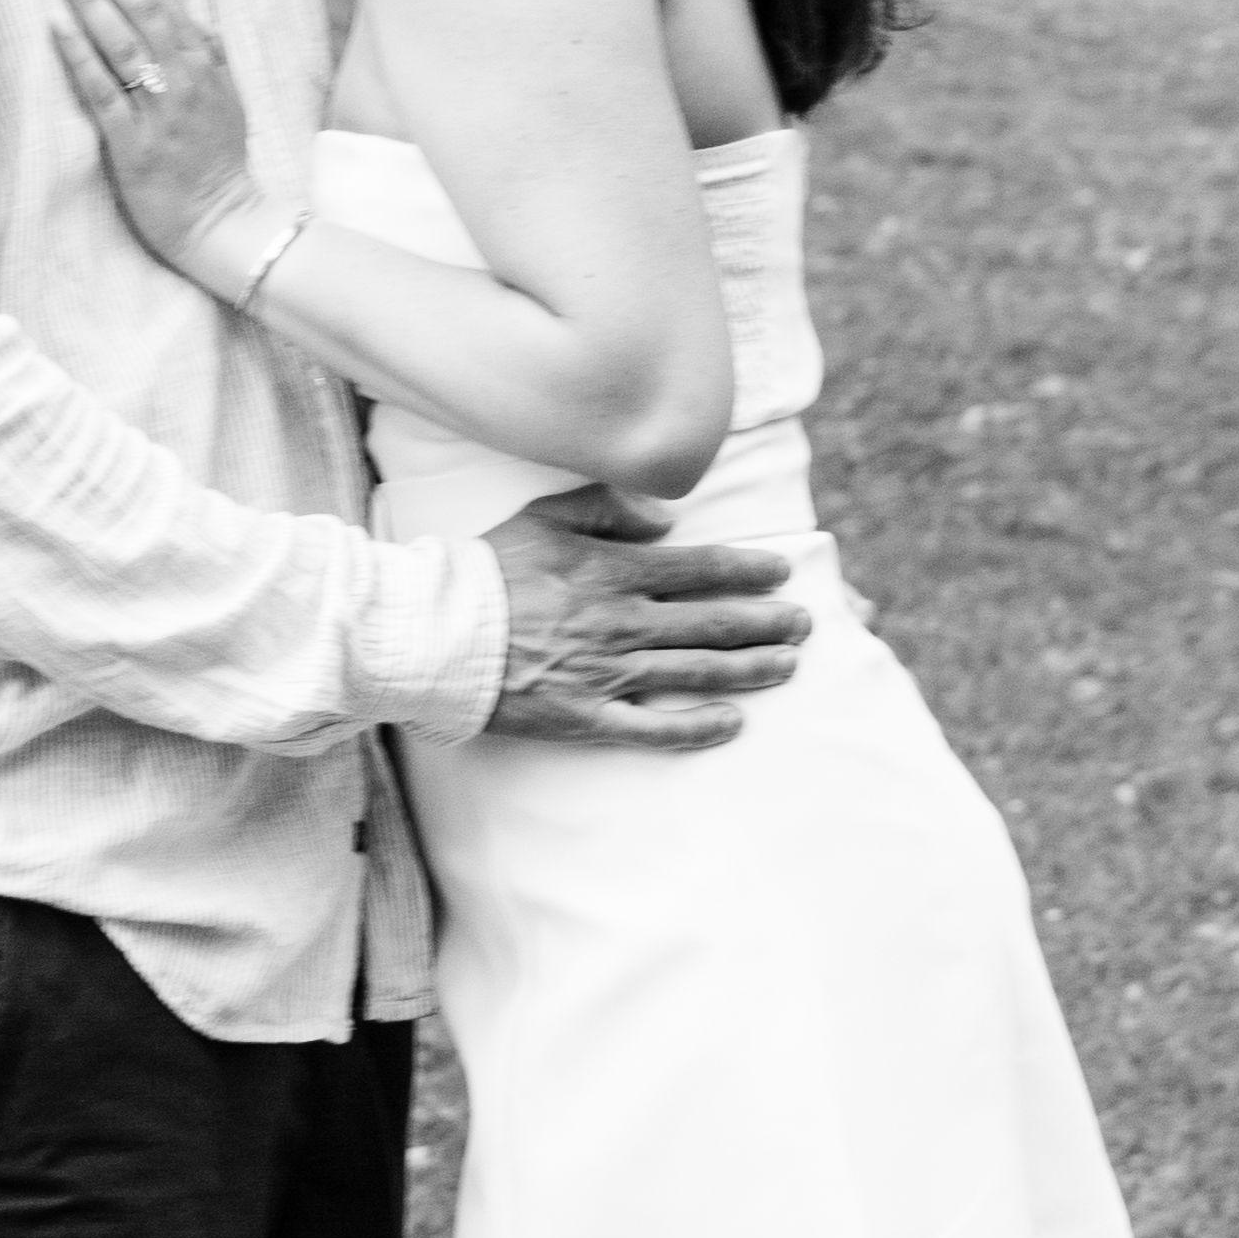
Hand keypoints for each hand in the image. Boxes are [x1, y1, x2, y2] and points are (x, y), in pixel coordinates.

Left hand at [50, 0, 266, 281]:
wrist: (225, 225)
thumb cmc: (216, 161)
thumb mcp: (223, 96)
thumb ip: (201, 51)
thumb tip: (181, 6)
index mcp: (203, 60)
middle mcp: (184, 76)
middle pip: (142, 2)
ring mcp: (160, 109)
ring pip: (121, 38)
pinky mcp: (134, 144)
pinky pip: (103, 90)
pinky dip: (80, 52)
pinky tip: (56, 20)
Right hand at [482, 486, 809, 749]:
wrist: (434, 634)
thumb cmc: (485, 571)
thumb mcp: (543, 516)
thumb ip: (608, 509)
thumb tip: (665, 519)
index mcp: (613, 571)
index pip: (700, 569)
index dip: (749, 570)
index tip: (782, 573)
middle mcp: (622, 623)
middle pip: (712, 623)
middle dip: (766, 622)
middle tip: (804, 625)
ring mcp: (607, 673)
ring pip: (697, 672)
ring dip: (750, 669)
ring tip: (788, 667)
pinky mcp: (586, 715)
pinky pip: (654, 727)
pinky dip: (697, 727)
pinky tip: (731, 723)